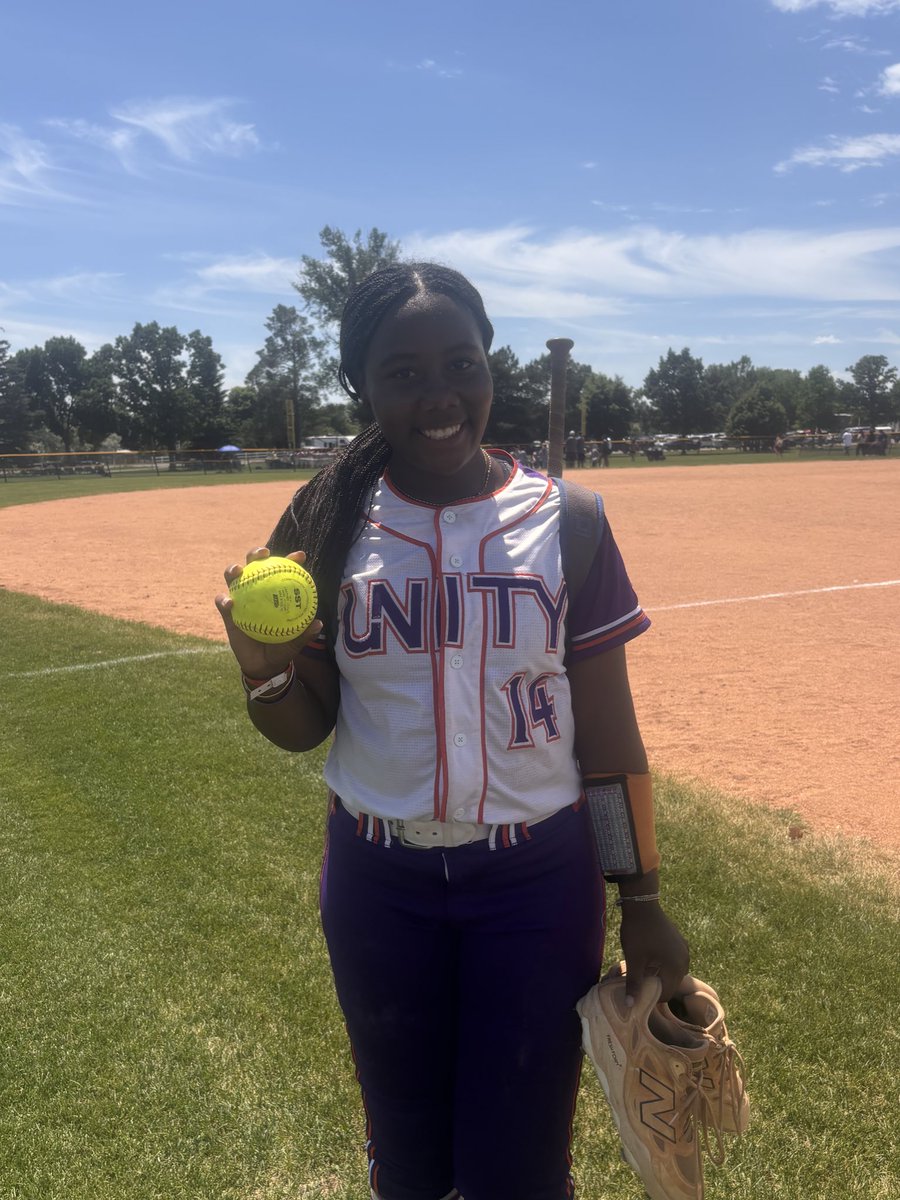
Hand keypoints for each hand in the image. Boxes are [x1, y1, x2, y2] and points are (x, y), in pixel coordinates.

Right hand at [215, 548, 322, 679]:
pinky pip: (222, 602)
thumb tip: (318, 624)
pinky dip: (223, 600)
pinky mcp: (228, 613)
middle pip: (254, 565)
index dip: (291, 560)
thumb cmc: (281, 649)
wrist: (263, 666)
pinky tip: (228, 603)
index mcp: (276, 593)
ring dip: (233, 569)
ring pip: (233, 577)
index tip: (300, 556)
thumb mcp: (294, 643)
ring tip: (238, 571)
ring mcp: (241, 600)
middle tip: (263, 554)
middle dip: (256, 553)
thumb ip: (305, 634)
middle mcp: (257, 592)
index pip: (282, 571)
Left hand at [618, 902, 689, 1005]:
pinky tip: (651, 960)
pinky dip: (665, 965)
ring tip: (644, 972)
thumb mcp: (634, 959)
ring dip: (661, 975)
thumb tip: (630, 1006)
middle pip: (672, 983)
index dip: (652, 996)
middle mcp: (685, 959)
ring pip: (673, 972)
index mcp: (676, 966)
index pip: (667, 993)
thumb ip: (634, 983)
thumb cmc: (638, 932)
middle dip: (657, 986)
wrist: (642, 904)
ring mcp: (684, 949)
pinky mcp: (680, 941)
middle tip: (640, 983)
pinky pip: (674, 960)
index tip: (638, 993)